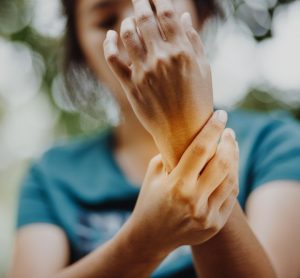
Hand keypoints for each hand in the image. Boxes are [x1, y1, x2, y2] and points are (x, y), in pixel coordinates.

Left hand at [103, 0, 212, 169]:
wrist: (184, 131)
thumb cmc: (198, 100)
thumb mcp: (203, 69)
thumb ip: (193, 41)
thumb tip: (182, 16)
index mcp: (182, 51)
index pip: (166, 14)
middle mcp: (161, 58)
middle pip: (144, 19)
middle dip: (140, 3)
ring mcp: (143, 72)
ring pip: (127, 34)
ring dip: (128, 21)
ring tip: (131, 19)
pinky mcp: (130, 86)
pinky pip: (113, 58)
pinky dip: (109, 44)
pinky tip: (111, 35)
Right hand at [124, 111, 238, 254]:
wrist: (150, 236)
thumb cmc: (150, 199)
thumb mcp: (154, 172)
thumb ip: (172, 153)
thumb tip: (191, 133)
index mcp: (175, 185)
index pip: (200, 149)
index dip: (212, 129)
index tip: (221, 114)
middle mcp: (193, 201)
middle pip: (222, 163)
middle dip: (229, 142)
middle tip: (228, 132)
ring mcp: (207, 215)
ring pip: (231, 179)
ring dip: (234, 158)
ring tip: (231, 146)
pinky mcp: (215, 224)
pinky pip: (231, 195)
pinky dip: (232, 177)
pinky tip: (230, 166)